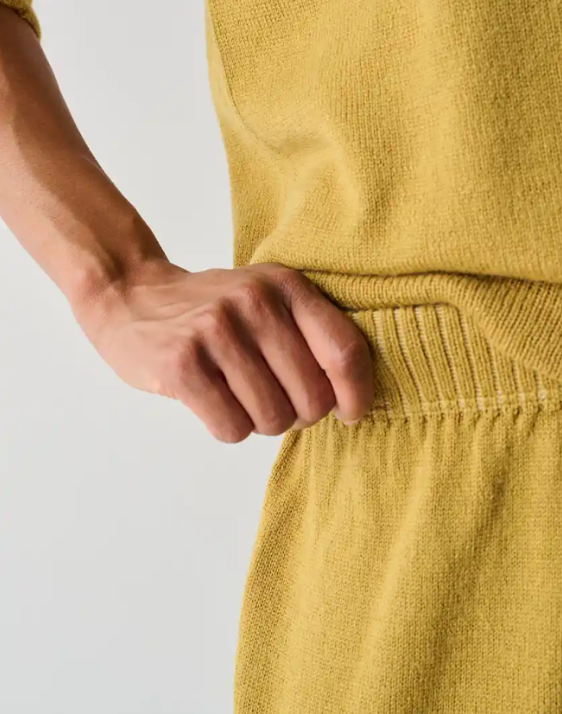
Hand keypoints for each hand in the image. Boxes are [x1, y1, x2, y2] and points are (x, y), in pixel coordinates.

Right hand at [73, 259, 373, 442]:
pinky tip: (212, 402)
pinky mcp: (181, 364)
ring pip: (272, 419)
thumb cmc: (213, 312)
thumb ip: (311, 335)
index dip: (356, 394)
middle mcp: (254, 302)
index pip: (344, 351)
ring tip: (238, 396)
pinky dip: (228, 427)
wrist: (131, 297)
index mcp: (285, 285)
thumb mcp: (266, 299)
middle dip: (299, 415)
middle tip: (275, 402)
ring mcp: (215, 330)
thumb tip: (350, 401)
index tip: (349, 413)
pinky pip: (231, 427)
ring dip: (260, 422)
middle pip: (311, 398)